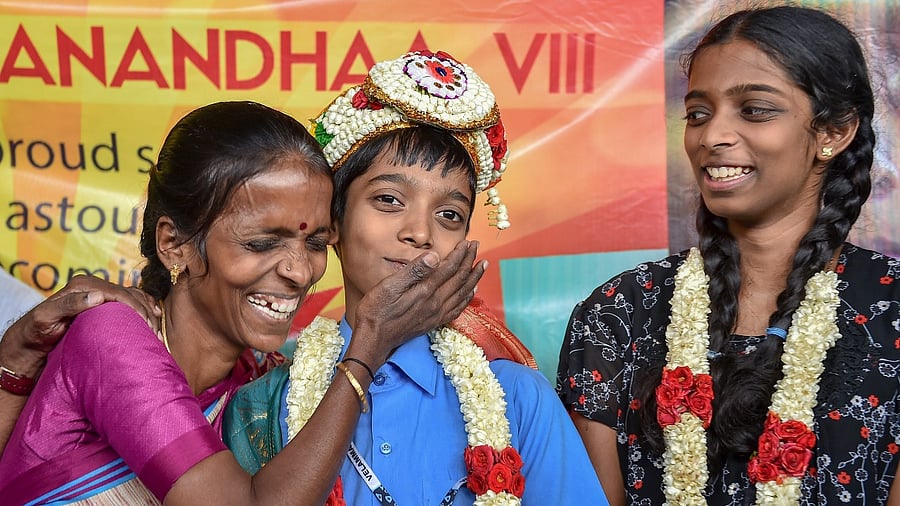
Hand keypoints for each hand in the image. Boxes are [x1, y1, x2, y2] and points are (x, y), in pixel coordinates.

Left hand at [0, 275, 159, 378]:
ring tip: (157, 330)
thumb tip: (99, 296)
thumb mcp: (46, 318)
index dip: (136, 308)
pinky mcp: (104, 303)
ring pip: (134, 296)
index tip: (147, 325)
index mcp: (82, 285)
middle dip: (146, 312)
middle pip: (129, 294)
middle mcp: (94, 286)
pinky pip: (131, 300)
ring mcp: (100, 293)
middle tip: (155, 332)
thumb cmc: (36, 331)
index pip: (118, 292)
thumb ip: (70, 305)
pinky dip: (146, 306)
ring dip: (149, 311)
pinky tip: (155, 315)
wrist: (31, 340)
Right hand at [348, 240, 485, 364]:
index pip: (449, 267)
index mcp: (426, 290)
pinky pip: (458, 308)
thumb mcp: (389, 286)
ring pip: (463, 292)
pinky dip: (468, 298)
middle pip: (459, 278)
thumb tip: (434, 256)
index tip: (467, 242)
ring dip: (474, 277)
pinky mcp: (434, 322)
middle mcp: (436, 303)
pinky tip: (471, 292)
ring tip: (482, 265)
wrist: (374, 339)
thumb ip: (414, 271)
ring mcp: (436, 314)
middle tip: (477, 246)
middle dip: (470, 260)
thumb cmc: (377, 311)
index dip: (460, 253)